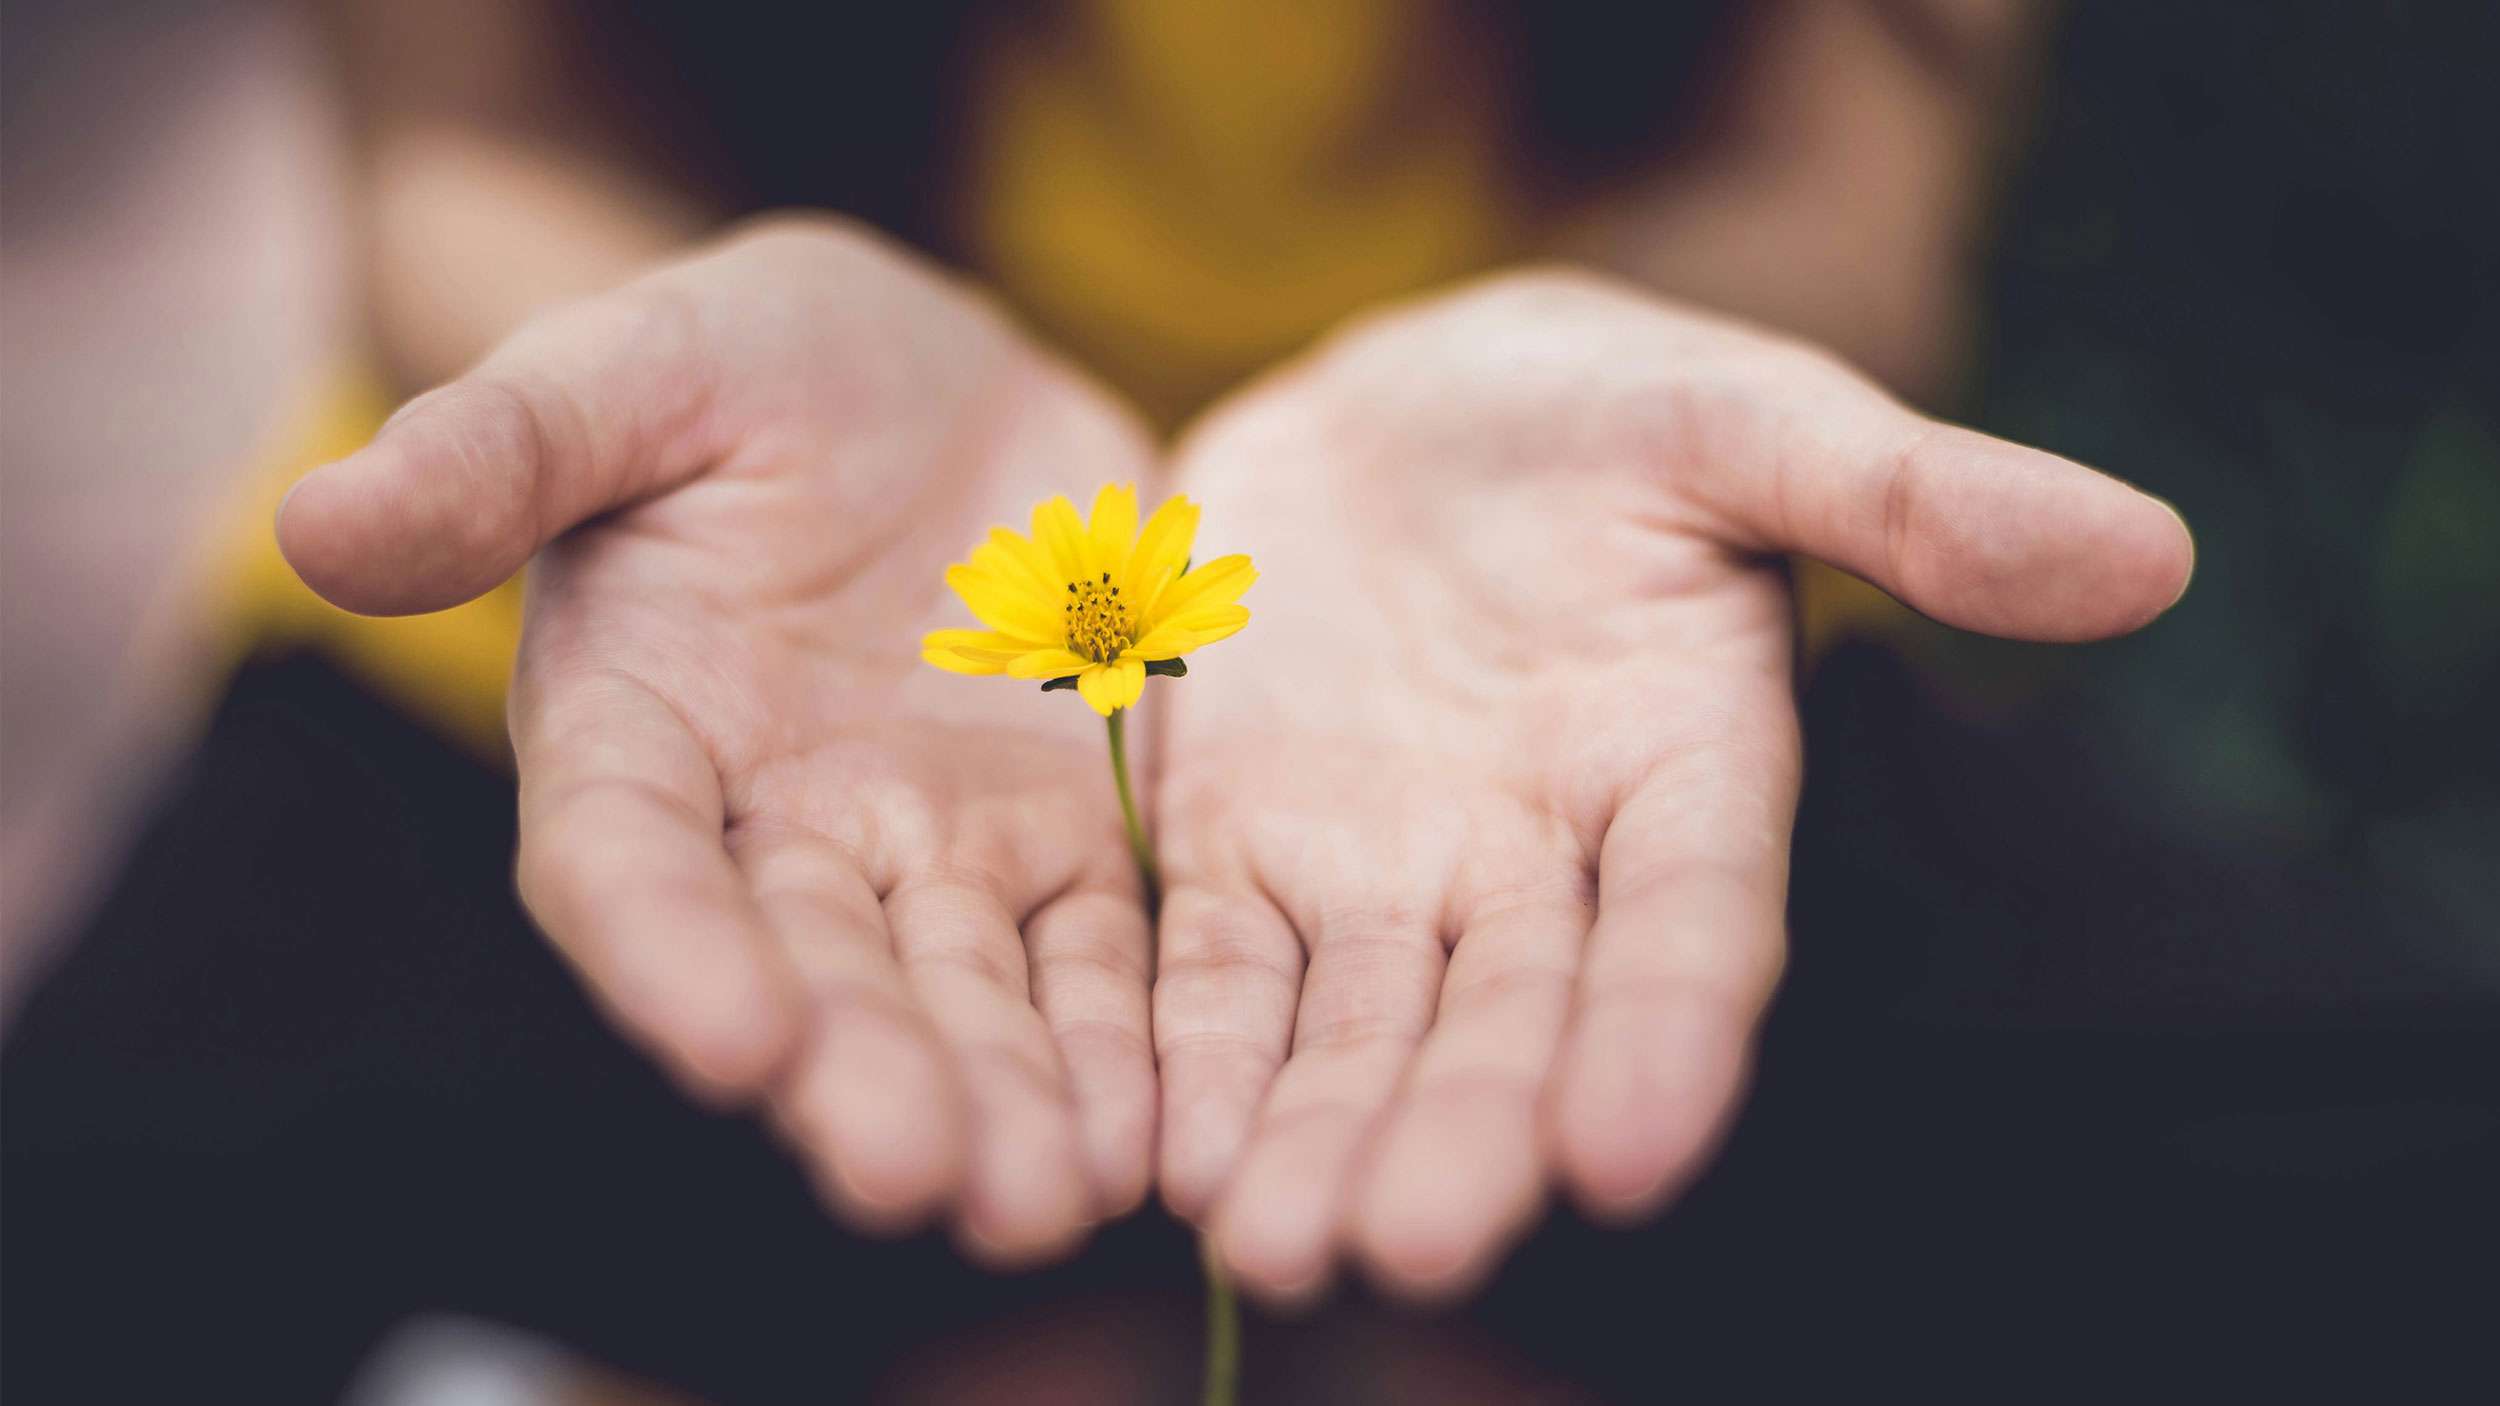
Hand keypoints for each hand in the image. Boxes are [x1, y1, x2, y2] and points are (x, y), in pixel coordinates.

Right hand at [280, 220, 1161, 1261]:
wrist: (929, 377)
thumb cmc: (747, 361)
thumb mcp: (633, 365)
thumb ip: (500, 448)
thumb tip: (316, 520)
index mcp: (637, 725)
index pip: (628, 862)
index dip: (669, 953)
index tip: (732, 1042)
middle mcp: (774, 824)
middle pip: (810, 971)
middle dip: (861, 1075)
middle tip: (919, 1176)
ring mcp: (928, 844)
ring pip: (962, 993)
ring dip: (1003, 1099)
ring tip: (1049, 1197)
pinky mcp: (1064, 837)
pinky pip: (1097, 953)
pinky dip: (1123, 1042)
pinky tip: (1159, 1134)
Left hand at [1149, 269, 2193, 1300]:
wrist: (1392, 409)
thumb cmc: (1594, 408)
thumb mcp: (1740, 416)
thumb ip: (1909, 493)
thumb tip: (2150, 552)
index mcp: (1685, 768)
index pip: (1694, 922)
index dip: (1669, 1031)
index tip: (1632, 1151)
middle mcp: (1539, 861)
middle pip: (1510, 1018)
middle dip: (1465, 1131)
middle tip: (1412, 1244)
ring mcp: (1383, 873)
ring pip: (1355, 1029)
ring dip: (1315, 1136)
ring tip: (1272, 1243)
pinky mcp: (1240, 854)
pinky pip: (1212, 971)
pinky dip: (1191, 1057)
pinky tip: (1160, 1152)